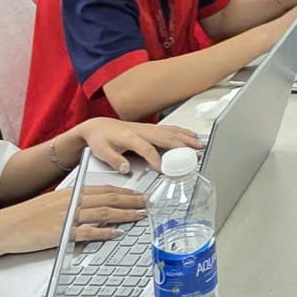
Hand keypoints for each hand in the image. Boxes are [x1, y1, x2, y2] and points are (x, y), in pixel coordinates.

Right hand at [0, 183, 145, 260]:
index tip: (137, 194)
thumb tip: (90, 210)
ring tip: (139, 215)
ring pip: (103, 212)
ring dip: (124, 214)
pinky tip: (115, 233)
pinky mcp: (61, 233)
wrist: (5, 228)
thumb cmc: (26, 218)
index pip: (103, 189)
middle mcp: (71, 202)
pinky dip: (104, 232)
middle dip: (130, 200)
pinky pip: (87, 232)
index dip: (123, 191)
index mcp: (69, 193)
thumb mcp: (52, 205)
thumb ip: (72, 205)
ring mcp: (66, 217)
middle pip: (107, 198)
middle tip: (146, 203)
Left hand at [76, 119, 198, 175]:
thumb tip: (125, 168)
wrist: (97, 126)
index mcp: (130, 137)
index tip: (164, 171)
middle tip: (196, 154)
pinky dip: (182, 132)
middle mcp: (142, 131)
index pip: (148, 149)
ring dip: (186, 138)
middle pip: (166, 137)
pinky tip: (190, 136)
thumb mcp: (101, 151)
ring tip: (199, 145)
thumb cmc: (100, 138)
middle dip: (182, 146)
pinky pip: (169, 129)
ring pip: (170, 131)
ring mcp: (147, 128)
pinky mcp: (149, 128)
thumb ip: (113, 160)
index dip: (157, 160)